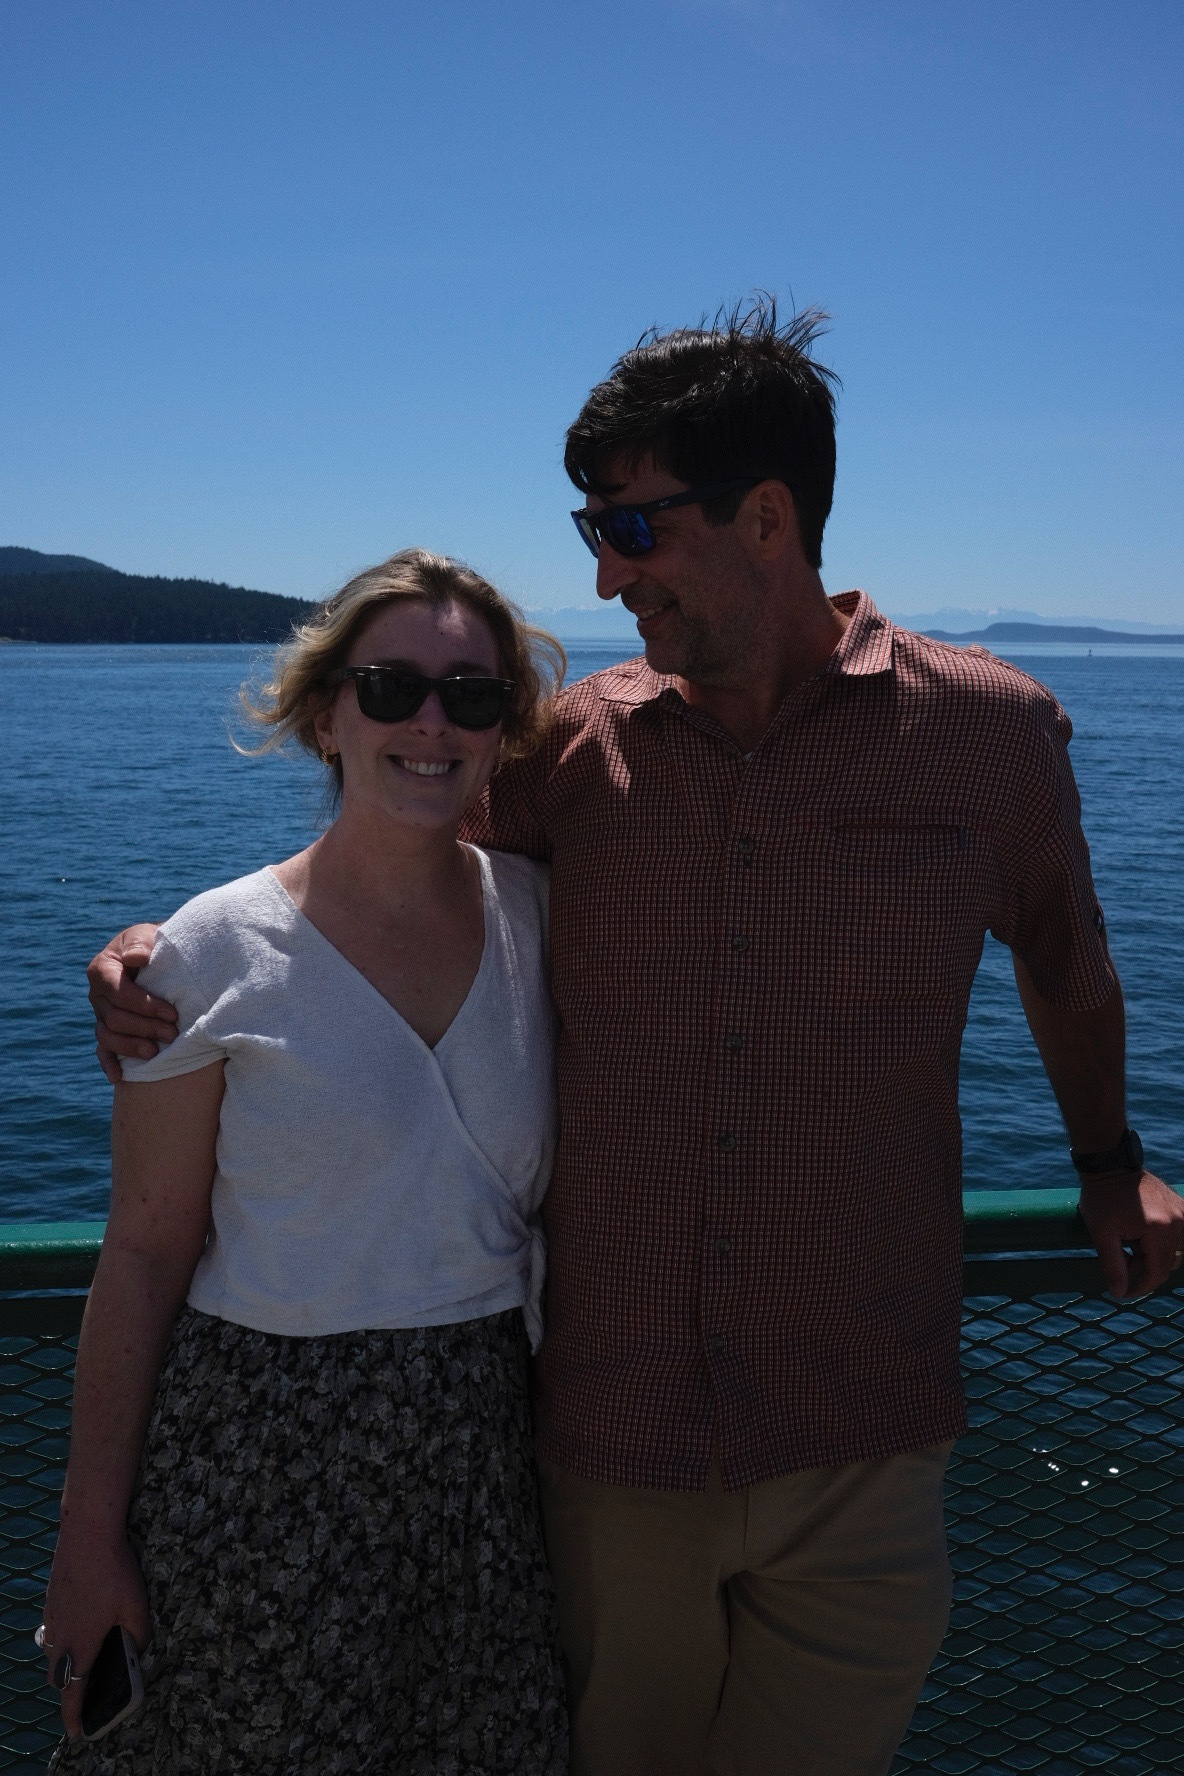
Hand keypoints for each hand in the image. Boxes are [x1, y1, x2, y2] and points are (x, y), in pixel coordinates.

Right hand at [41, 1530, 149, 1737]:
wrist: (86, 1534)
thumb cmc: (115, 1572)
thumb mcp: (137, 1607)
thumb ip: (139, 1636)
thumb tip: (137, 1649)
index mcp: (81, 1645)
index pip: (72, 1692)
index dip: (73, 1715)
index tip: (76, 1732)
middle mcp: (61, 1637)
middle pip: (59, 1676)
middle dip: (70, 1689)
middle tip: (86, 1692)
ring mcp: (52, 1617)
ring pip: (54, 1652)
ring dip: (66, 1661)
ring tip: (87, 1655)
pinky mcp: (51, 1599)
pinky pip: (54, 1629)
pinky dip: (64, 1637)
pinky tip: (83, 1621)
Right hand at [87, 925, 175, 1082]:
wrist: (163, 955)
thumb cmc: (156, 943)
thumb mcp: (149, 934)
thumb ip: (141, 942)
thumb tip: (135, 958)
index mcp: (103, 968)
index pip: (116, 992)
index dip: (143, 1004)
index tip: (171, 1012)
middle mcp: (97, 994)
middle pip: (114, 1017)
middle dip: (144, 1027)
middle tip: (173, 1034)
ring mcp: (101, 1014)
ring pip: (108, 1036)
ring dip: (130, 1047)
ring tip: (154, 1054)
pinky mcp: (109, 1029)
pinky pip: (103, 1049)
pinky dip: (109, 1063)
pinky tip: (118, 1077)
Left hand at [1078, 1170, 1183, 1299]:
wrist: (1110, 1165)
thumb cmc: (1101, 1198)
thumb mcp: (1101, 1233)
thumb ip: (1112, 1265)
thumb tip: (1119, 1293)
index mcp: (1160, 1229)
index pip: (1157, 1272)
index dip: (1140, 1286)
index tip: (1122, 1291)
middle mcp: (1178, 1221)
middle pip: (1167, 1264)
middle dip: (1143, 1270)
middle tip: (1120, 1262)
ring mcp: (1182, 1213)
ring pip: (1174, 1252)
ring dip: (1152, 1257)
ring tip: (1128, 1245)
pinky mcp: (1181, 1207)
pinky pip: (1177, 1237)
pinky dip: (1160, 1243)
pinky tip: (1139, 1236)